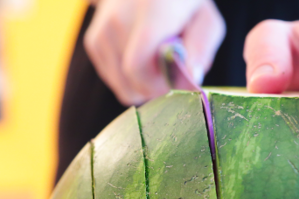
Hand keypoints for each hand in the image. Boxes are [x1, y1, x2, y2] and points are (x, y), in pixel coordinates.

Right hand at [84, 0, 224, 105]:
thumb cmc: (183, 2)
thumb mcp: (205, 18)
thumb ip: (201, 48)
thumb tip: (192, 77)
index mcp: (150, 11)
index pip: (137, 68)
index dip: (157, 86)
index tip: (174, 80)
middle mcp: (118, 19)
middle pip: (129, 82)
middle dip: (152, 89)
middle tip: (169, 74)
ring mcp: (102, 30)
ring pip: (120, 86)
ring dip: (141, 85)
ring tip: (156, 63)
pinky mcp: (94, 40)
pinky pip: (112, 78)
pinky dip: (127, 78)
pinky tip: (140, 58)